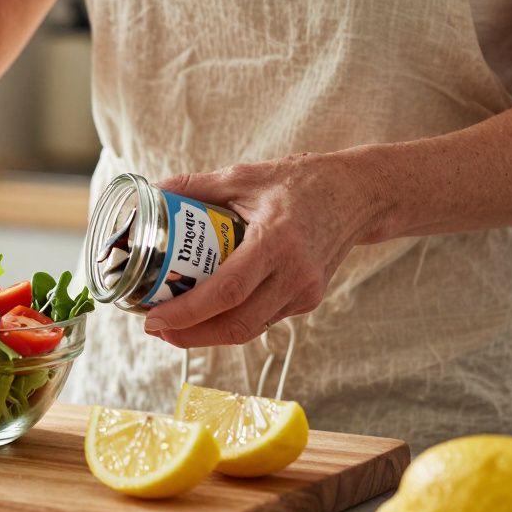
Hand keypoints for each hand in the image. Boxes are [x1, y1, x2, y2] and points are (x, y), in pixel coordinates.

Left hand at [142, 153, 380, 347]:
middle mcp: (295, 275)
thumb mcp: (244, 176)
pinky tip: (207, 314)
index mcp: (276, 242)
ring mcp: (305, 292)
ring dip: (208, 334)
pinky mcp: (309, 300)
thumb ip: (196, 185)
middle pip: (237, 324)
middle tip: (155, 328)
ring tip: (173, 325)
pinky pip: (263, 320)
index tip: (154, 319)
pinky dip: (231, 321)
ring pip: (249, 329)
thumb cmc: (301, 182)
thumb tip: (153, 191)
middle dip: (190, 335)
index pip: (227, 291)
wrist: (359, 194)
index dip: (187, 313)